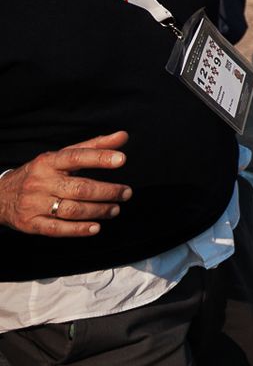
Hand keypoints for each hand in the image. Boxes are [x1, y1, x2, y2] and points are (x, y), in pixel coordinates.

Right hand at [0, 131, 131, 236]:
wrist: (0, 195)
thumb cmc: (40, 173)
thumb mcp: (60, 157)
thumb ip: (93, 146)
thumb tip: (123, 136)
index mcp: (48, 162)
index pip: (76, 157)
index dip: (100, 158)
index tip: (122, 159)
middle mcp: (40, 182)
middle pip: (79, 188)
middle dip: (108, 191)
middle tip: (126, 193)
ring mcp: (34, 204)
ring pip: (72, 209)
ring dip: (98, 210)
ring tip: (115, 209)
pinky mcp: (30, 223)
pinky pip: (57, 228)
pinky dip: (79, 230)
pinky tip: (96, 227)